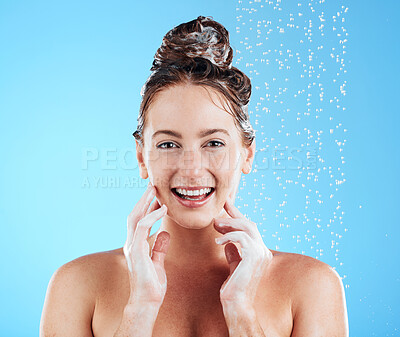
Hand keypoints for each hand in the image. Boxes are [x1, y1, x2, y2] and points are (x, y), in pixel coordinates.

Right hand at [123, 182, 169, 307]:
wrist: (146, 302)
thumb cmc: (152, 285)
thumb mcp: (158, 261)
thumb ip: (159, 247)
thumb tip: (164, 233)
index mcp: (136, 245)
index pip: (140, 220)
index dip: (147, 207)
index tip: (156, 195)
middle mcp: (131, 243)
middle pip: (135, 214)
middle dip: (143, 199)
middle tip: (152, 185)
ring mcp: (132, 246)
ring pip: (135, 217)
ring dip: (145, 202)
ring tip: (154, 189)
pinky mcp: (136, 250)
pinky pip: (142, 227)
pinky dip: (152, 216)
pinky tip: (162, 209)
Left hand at [213, 197, 272, 305]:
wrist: (237, 305)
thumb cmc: (234, 290)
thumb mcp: (233, 267)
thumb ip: (233, 254)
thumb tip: (228, 244)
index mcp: (259, 252)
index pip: (250, 229)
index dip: (238, 215)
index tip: (227, 204)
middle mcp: (263, 251)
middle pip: (250, 223)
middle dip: (233, 214)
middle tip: (218, 212)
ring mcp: (261, 253)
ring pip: (247, 226)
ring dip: (230, 223)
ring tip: (216, 225)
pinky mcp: (254, 256)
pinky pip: (241, 237)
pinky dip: (228, 236)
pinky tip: (218, 241)